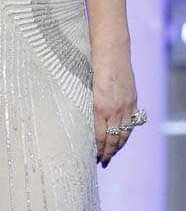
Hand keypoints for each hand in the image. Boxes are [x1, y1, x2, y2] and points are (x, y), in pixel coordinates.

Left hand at [92, 51, 137, 166]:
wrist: (110, 48)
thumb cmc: (89, 64)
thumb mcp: (81, 85)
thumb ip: (83, 105)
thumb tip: (78, 123)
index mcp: (98, 106)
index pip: (99, 137)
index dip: (96, 150)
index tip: (91, 158)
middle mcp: (114, 108)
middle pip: (112, 139)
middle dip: (106, 153)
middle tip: (101, 162)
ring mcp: (125, 105)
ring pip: (124, 134)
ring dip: (117, 147)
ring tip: (111, 155)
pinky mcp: (132, 100)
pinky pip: (132, 123)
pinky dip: (126, 133)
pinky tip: (121, 139)